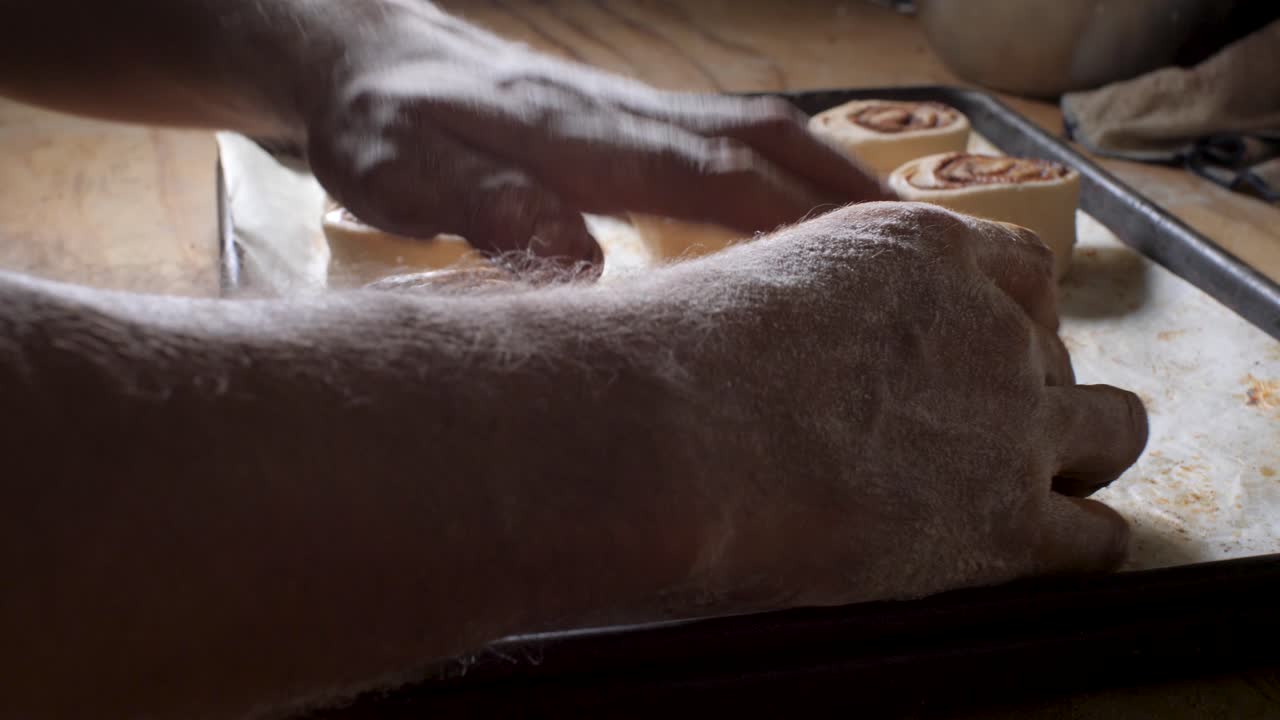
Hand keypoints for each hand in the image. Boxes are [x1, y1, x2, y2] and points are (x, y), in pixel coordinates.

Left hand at [303, 2, 888, 263]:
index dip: (799, 218)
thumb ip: (489, 206)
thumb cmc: (380, 124)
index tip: (876, 261)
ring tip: (903, 237)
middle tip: (935, 253)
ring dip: (835, 179)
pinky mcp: (632, 121)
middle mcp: (633, 116)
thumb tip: (583, 264)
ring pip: (762, 136)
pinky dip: (790, 172)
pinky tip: (811, 209)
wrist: (370, 53)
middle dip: (852, 197)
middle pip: (768, 145)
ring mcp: (639, 114)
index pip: (716, 176)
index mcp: (587, 137)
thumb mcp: (402, 170)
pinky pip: (733, 141)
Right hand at [647, 201, 1145, 610]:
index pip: (1022, 276)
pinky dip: (1081, 546)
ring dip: (1077, 461)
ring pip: (1112, 432)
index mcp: (919, 249)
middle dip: (1029, 396)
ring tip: (1035, 495)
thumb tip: (786, 349)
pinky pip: (1097, 538)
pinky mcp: (1005, 521)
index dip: (1012, 323)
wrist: (664, 433)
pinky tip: (1043, 553)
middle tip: (973, 441)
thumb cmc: (664, 364)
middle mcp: (985, 321)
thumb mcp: (751, 287)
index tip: (986, 358)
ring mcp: (1009, 419)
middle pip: (1058, 358)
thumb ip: (806, 308)